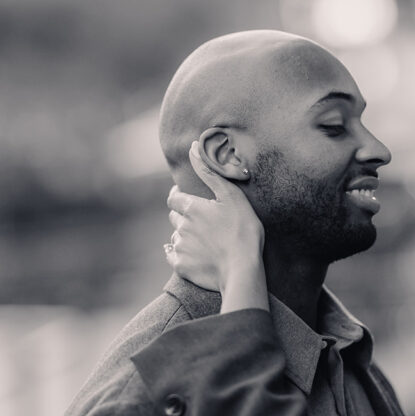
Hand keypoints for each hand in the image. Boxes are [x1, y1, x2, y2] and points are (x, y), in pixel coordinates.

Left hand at [166, 141, 267, 310]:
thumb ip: (209, 172)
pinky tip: (189, 253)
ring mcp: (180, 247)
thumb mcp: (230, 195)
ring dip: (184, 235)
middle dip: (183, 215)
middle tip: (199, 219)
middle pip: (174, 217)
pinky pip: (172, 256)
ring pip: (176, 236)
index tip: (186, 197)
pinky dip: (177, 253)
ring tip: (202, 239)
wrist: (242, 268)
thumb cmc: (243, 230)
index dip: (178, 196)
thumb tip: (193, 147)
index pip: (174, 198)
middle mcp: (181, 226)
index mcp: (191, 208)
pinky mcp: (181, 266)